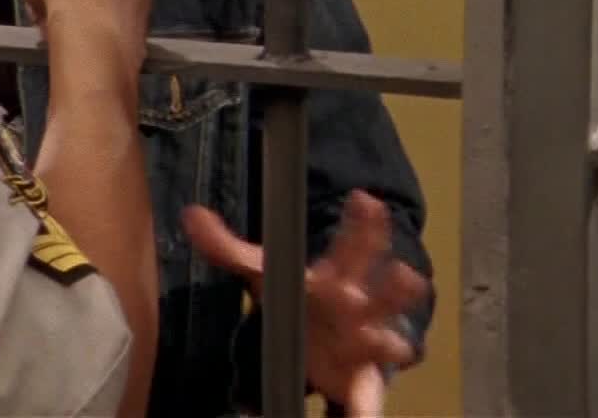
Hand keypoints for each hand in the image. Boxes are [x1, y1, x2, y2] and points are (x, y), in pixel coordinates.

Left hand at [182, 190, 428, 416]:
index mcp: (336, 279)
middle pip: (381, 295)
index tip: (365, 200)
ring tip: (397, 346)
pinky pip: (365, 401)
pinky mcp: (359, 383)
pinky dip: (366, 412)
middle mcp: (359, 310)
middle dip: (394, 287)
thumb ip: (227, 247)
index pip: (351, 247)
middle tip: (406, 275)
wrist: (323, 336)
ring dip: (392, 346)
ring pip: (386, 345)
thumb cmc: (302, 297)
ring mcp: (364, 347)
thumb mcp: (262, 271)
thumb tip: (191, 215)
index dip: (360, 224)